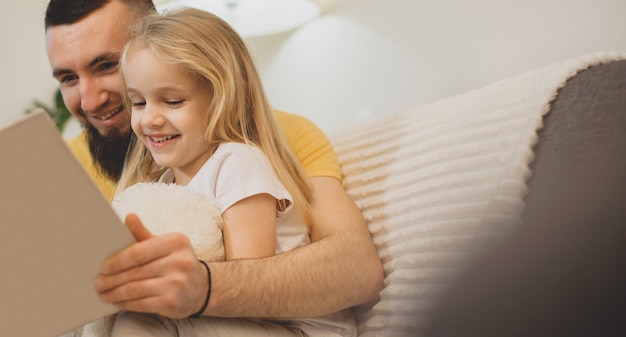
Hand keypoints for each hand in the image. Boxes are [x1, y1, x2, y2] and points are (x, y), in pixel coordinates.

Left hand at [94, 213, 208, 317]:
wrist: (201, 288)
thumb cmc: (177, 263)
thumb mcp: (166, 245)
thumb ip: (144, 234)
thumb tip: (128, 217)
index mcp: (176, 242)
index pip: (139, 252)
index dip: (117, 261)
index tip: (103, 267)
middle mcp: (180, 262)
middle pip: (135, 271)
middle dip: (112, 279)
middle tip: (98, 282)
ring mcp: (177, 284)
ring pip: (135, 289)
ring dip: (115, 293)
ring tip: (103, 293)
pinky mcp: (172, 303)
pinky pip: (141, 304)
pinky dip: (126, 303)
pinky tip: (117, 301)